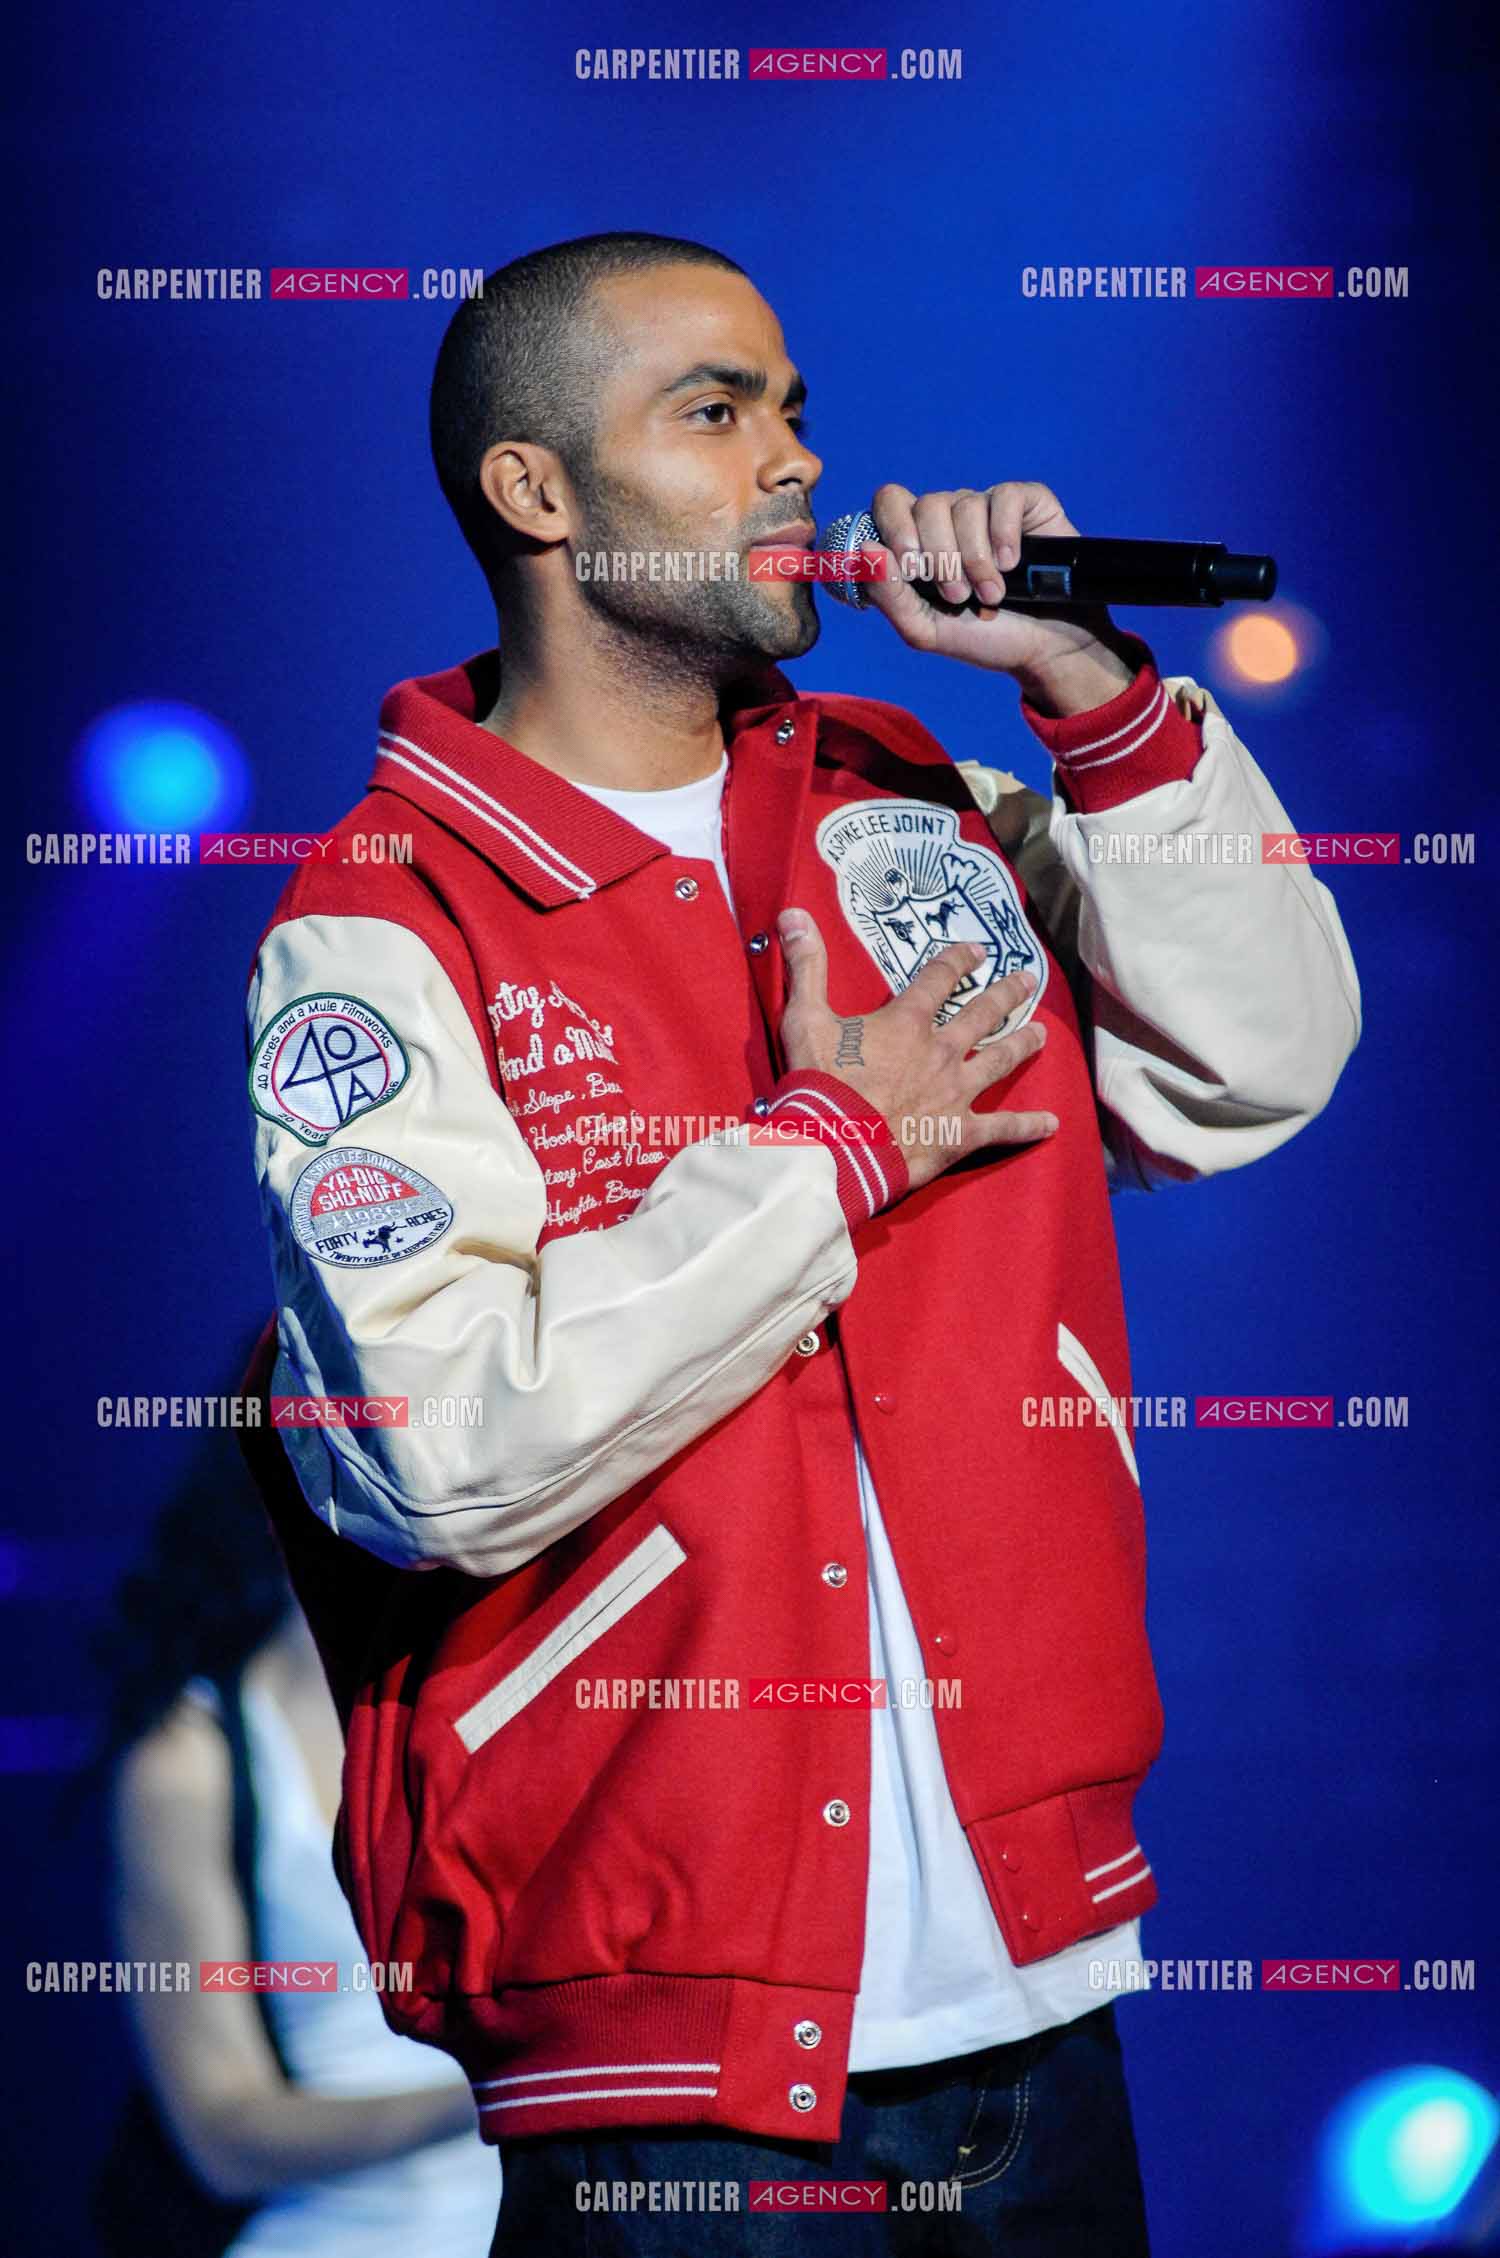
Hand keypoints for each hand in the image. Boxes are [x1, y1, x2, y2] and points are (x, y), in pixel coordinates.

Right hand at [777, 912, 1057, 1193]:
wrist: (836, 1145)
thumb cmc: (820, 1082)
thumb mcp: (804, 1018)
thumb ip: (806, 967)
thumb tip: (793, 915)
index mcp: (908, 1022)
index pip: (939, 978)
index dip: (958, 960)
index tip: (977, 950)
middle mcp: (942, 1050)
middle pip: (983, 1014)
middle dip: (1006, 994)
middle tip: (1028, 980)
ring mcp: (957, 1092)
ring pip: (1000, 1060)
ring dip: (1023, 1044)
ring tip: (1042, 1034)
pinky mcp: (961, 1133)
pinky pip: (1003, 1128)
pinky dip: (1028, 1126)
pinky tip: (1051, 1124)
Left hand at [862, 479, 1137, 712]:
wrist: (1043, 648)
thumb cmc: (983, 637)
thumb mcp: (925, 629)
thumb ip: (889, 594)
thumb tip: (865, 550)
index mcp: (919, 539)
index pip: (890, 502)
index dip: (896, 528)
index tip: (913, 568)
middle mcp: (950, 517)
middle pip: (927, 504)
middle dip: (941, 556)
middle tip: (958, 595)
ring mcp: (987, 506)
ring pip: (965, 504)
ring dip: (975, 558)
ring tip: (991, 594)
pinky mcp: (1026, 503)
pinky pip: (1004, 497)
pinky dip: (1004, 533)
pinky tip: (1012, 563)